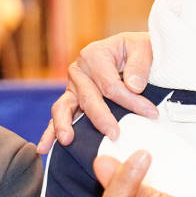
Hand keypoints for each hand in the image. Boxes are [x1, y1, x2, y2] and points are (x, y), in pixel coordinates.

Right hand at [50, 30, 155, 144]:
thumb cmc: (139, 52)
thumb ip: (139, 65)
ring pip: (64, 107)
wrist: (132, 52)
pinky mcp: (70, 100)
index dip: (132, 101)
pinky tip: (44, 148)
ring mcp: (72, 86)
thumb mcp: (144, 48)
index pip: (111, 85)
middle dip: (102, 118)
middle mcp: (79, 70)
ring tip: (67, 140)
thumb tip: (133, 86)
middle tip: (114, 135)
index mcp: (94, 54)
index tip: (151, 113)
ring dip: (64, 125)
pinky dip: (50, 132)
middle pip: (89, 98)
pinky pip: (59, 117)